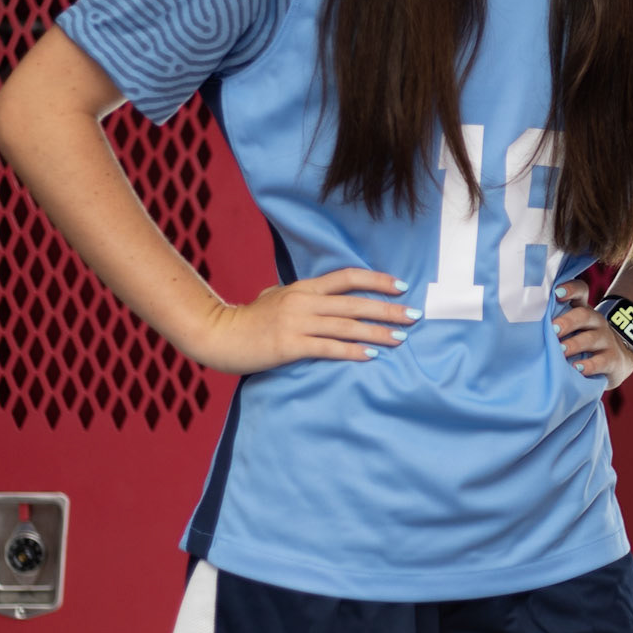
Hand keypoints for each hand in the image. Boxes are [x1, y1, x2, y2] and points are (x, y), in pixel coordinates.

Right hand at [188, 267, 419, 374]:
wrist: (219, 336)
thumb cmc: (248, 319)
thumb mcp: (274, 297)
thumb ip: (297, 295)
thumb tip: (314, 294)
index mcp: (303, 287)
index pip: (347, 277)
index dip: (375, 280)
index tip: (400, 286)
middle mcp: (303, 301)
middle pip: (354, 302)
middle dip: (387, 309)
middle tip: (413, 315)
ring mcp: (297, 323)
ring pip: (346, 326)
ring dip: (377, 332)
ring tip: (400, 338)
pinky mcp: (290, 346)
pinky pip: (328, 348)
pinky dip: (352, 351)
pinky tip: (371, 355)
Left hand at [551, 279, 632, 391]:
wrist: (616, 360)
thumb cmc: (582, 343)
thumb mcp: (570, 331)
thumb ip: (553, 325)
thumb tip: (523, 327)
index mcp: (583, 310)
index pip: (580, 291)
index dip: (570, 289)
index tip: (557, 293)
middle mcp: (596, 321)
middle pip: (584, 315)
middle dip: (568, 321)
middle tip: (553, 329)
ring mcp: (606, 339)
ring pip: (592, 338)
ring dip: (575, 343)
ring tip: (561, 350)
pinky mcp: (613, 359)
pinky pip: (602, 360)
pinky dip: (589, 365)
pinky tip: (577, 368)